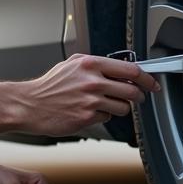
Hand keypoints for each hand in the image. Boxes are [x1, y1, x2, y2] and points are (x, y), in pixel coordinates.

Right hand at [19, 54, 160, 136]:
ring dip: (120, 108)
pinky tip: (90, 111)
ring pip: (123, 107)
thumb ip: (96, 64)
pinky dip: (103, 116)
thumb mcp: (72, 64)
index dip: (147, 78)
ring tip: (106, 104)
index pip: (131, 70)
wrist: (30, 104)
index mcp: (91, 64)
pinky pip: (107, 118)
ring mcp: (90, 101)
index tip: (152, 84)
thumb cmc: (50, 86)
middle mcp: (93, 81)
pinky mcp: (86, 117)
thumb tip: (121, 68)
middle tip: (138, 98)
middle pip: (132, 91)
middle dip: (139, 96)